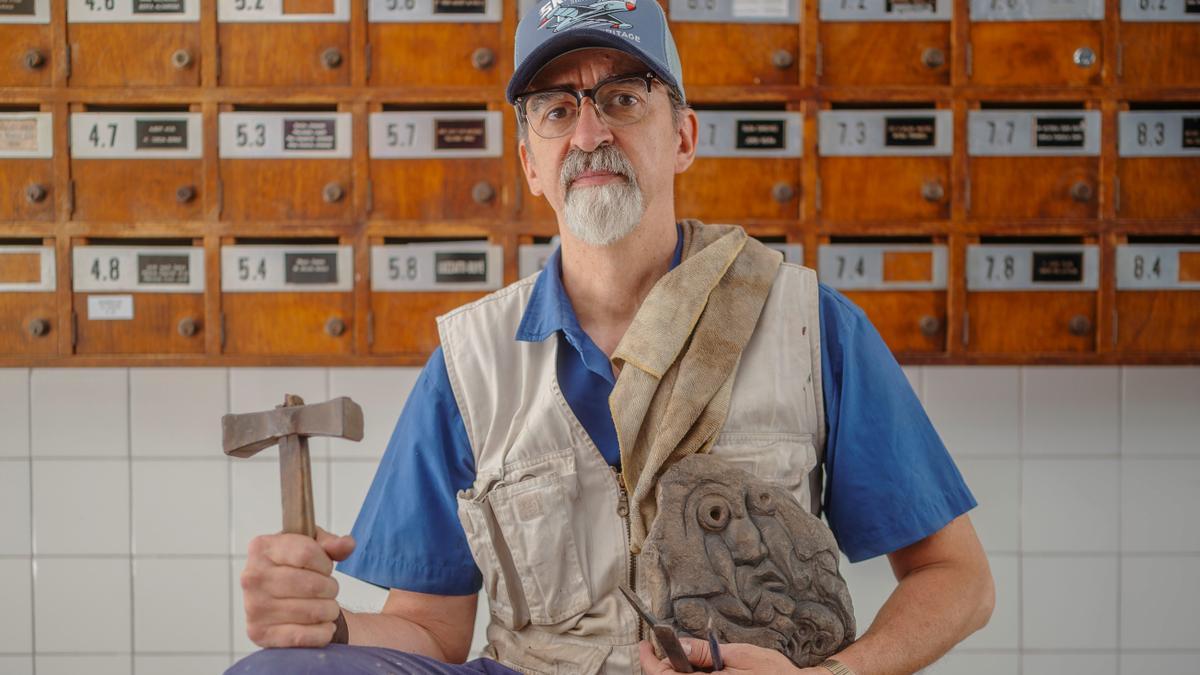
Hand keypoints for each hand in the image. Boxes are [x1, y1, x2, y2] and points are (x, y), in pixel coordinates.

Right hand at [240, 527, 355, 647]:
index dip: (325, 563)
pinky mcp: (260, 633)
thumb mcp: (312, 546)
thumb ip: (331, 544)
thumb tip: (346, 545)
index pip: (306, 553)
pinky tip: (323, 625)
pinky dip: (322, 632)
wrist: (275, 596)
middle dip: (331, 589)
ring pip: (313, 611)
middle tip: (329, 590)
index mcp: (262, 548)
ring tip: (325, 606)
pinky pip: (303, 637)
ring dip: (330, 610)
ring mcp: (254, 607)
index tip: (325, 568)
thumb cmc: (295, 567)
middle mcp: (252, 578)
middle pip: (312, 585)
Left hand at [638, 637, 828, 673]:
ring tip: (679, 657)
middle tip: (658, 647)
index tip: (644, 645)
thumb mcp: (741, 655)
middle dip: (661, 666)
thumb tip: (681, 644)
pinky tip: (697, 669)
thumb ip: (708, 652)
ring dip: (675, 673)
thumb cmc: (773, 673)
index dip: (650, 661)